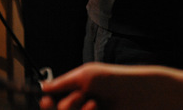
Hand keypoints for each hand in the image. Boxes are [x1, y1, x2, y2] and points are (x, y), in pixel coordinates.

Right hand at [40, 63, 174, 109]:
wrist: (140, 95)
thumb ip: (63, 82)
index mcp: (76, 92)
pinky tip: (98, 109)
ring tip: (94, 103)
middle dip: (65, 107)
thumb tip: (43, 87)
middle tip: (78, 98)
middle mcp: (80, 106)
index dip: (47, 104)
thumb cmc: (115, 80)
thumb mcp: (86, 75)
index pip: (52, 103)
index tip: (47, 101)